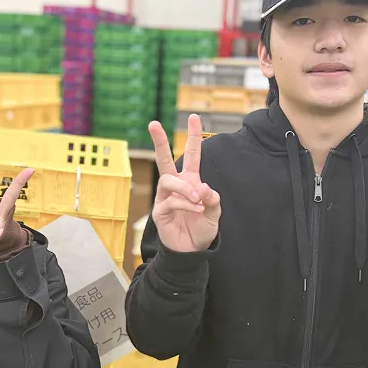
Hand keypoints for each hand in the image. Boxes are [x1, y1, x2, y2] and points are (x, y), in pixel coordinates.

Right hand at [149, 114, 220, 252]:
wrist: (192, 250)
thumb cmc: (201, 228)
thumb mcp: (214, 212)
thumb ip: (212, 199)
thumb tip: (202, 188)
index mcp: (190, 180)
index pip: (191, 154)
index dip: (193, 136)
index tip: (194, 117)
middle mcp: (175, 185)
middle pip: (164, 159)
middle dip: (159, 141)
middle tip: (153, 123)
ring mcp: (165, 197)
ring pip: (169, 181)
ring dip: (185, 188)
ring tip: (198, 199)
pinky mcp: (160, 211)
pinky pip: (171, 201)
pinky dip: (186, 204)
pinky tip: (197, 210)